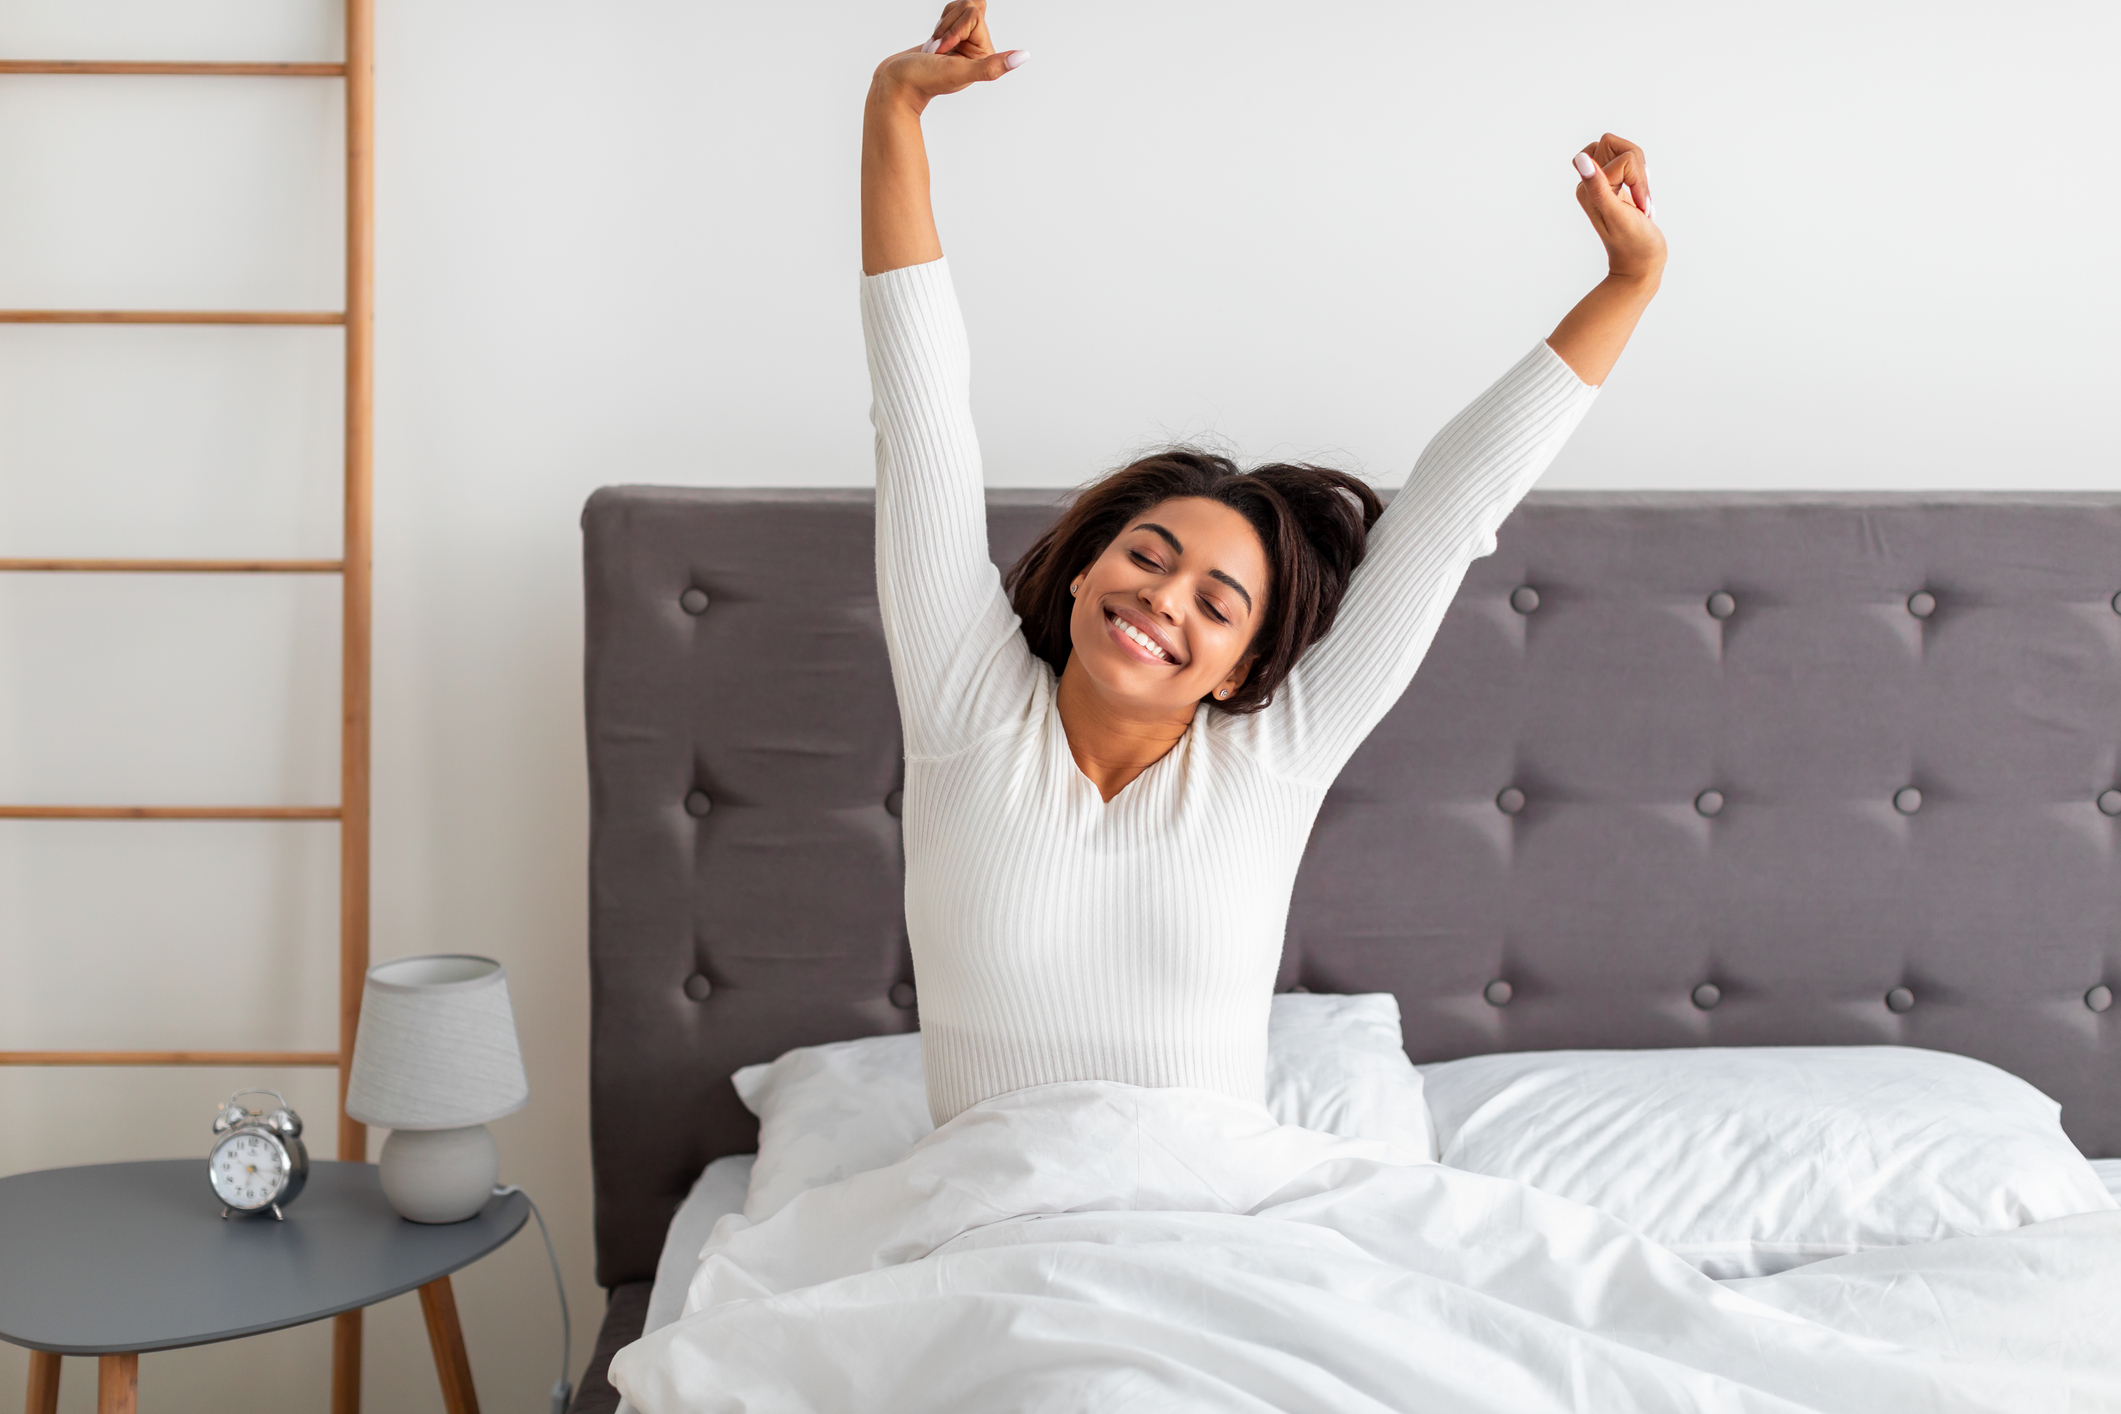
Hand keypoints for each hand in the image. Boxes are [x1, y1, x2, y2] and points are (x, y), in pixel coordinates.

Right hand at [872, 1, 1026, 110]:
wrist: (895, 83)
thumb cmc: (922, 80)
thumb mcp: (959, 71)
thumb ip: (991, 66)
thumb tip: (1024, 56)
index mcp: (984, 55)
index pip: (975, 14)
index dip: (955, 29)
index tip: (944, 52)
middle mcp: (977, 48)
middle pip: (970, 6)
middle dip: (948, 24)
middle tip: (939, 50)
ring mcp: (964, 41)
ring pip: (959, 7)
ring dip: (940, 26)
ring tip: (933, 50)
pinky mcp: (951, 36)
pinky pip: (951, 13)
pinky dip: (938, 25)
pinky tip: (933, 44)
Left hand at [1571, 133, 1665, 281]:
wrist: (1640, 266)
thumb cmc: (1633, 245)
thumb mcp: (1616, 213)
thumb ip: (1598, 186)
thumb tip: (1581, 158)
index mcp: (1586, 188)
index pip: (1621, 155)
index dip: (1635, 174)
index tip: (1636, 202)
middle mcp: (1590, 183)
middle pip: (1619, 147)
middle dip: (1638, 170)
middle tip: (1639, 200)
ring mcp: (1603, 185)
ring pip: (1628, 155)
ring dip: (1642, 178)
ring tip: (1640, 204)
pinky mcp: (1616, 188)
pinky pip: (1633, 167)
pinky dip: (1643, 181)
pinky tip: (1641, 202)